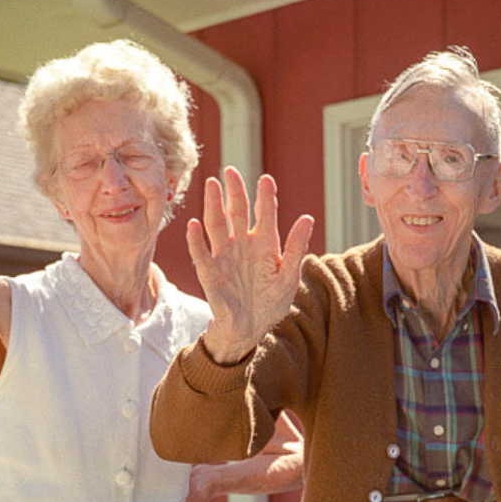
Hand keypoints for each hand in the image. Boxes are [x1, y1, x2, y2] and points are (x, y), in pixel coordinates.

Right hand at [189, 167, 314, 363]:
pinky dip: (195, 240)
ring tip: (212, 185)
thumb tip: (307, 218)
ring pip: (217, 225)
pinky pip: (200, 254)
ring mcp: (224, 257)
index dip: (265, 198)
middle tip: (231, 171)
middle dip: (234, 192)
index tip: (266, 180)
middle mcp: (243, 245)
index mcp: (265, 244)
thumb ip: (296, 249)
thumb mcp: (289, 277)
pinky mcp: (209, 273)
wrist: (249, 330)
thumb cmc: (270, 303)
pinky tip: (193, 225)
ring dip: (213, 205)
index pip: (265, 214)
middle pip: (237, 212)